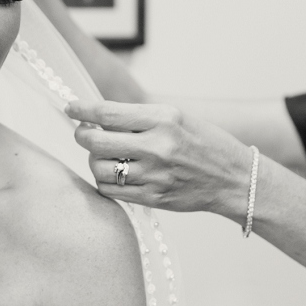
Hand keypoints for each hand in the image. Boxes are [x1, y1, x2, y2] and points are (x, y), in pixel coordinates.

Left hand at [65, 99, 254, 221]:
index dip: (82, 110)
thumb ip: (141, 117)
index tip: (70, 108)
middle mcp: (157, 147)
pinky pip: (111, 190)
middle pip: (96, 141)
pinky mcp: (153, 197)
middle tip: (83, 133)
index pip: (108, 113)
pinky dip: (104, 181)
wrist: (234, 179)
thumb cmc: (206, 143)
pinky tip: (113, 174)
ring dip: (94, 160)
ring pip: (99, 168)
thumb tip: (99, 115)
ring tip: (103, 155)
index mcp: (164, 120)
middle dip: (82, 135)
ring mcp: (154, 175)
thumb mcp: (177, 118)